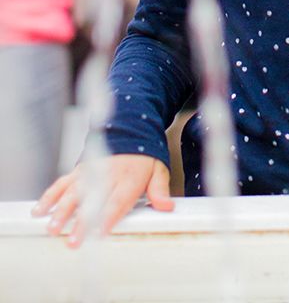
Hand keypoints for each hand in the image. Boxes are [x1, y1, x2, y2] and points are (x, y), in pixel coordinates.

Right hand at [32, 154, 172, 246]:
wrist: (132, 129)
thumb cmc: (144, 156)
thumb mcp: (158, 169)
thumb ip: (160, 189)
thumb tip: (166, 206)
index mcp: (129, 177)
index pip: (118, 200)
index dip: (108, 217)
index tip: (100, 232)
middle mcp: (107, 175)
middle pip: (92, 200)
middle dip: (81, 221)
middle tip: (72, 240)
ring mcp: (90, 171)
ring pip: (73, 192)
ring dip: (61, 210)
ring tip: (52, 227)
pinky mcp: (79, 170)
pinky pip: (63, 182)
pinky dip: (50, 195)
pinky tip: (40, 210)